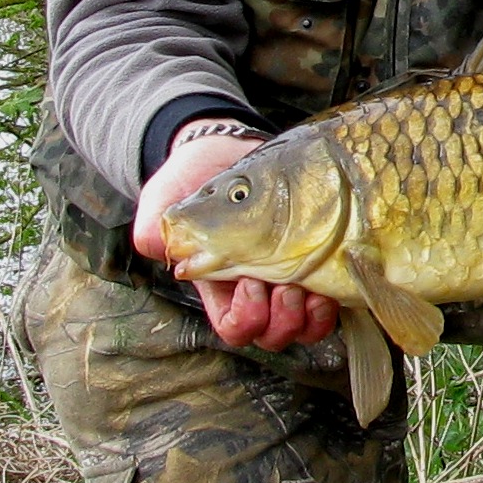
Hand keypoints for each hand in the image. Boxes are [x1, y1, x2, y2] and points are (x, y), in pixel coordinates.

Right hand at [131, 130, 339, 350]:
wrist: (232, 148)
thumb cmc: (196, 176)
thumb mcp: (170, 194)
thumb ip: (156, 222)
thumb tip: (153, 243)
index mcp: (221, 284)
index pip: (234, 327)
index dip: (243, 317)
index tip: (248, 282)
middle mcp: (257, 289)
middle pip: (271, 334)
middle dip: (280, 319)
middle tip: (286, 285)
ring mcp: (290, 279)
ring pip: (302, 328)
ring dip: (306, 315)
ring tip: (306, 284)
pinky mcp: (318, 264)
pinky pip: (328, 305)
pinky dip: (329, 303)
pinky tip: (326, 280)